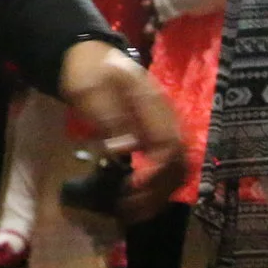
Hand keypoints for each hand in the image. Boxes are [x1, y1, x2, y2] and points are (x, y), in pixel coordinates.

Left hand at [60, 40, 185, 221]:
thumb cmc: (87, 72)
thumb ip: (109, 118)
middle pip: (180, 161)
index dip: (154, 171)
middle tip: (128, 208)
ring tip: (131, 211)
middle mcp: (166, 116)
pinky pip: (168, 165)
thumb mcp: (91, 91)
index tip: (131, 189)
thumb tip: (122, 151)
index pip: (169, 144)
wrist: (89, 55)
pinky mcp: (158, 135)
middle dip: (157, 190)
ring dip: (158, 193)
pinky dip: (156, 186)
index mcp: (152, 103)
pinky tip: (136, 199)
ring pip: (178, 167)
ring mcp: (164, 126)